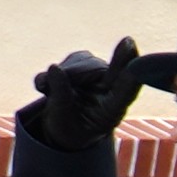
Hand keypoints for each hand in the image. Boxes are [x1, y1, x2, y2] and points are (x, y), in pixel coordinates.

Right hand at [21, 41, 150, 143]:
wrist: (63, 128)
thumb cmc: (69, 130)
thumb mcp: (61, 121)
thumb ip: (60, 97)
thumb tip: (54, 68)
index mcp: (112, 109)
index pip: (125, 89)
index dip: (129, 69)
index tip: (130, 46)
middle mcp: (111, 89)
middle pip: (97, 69)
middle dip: (73, 73)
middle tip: (46, 87)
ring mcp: (99, 75)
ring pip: (83, 61)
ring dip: (61, 74)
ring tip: (48, 93)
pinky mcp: (86, 64)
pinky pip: (71, 59)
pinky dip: (54, 72)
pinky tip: (47, 87)